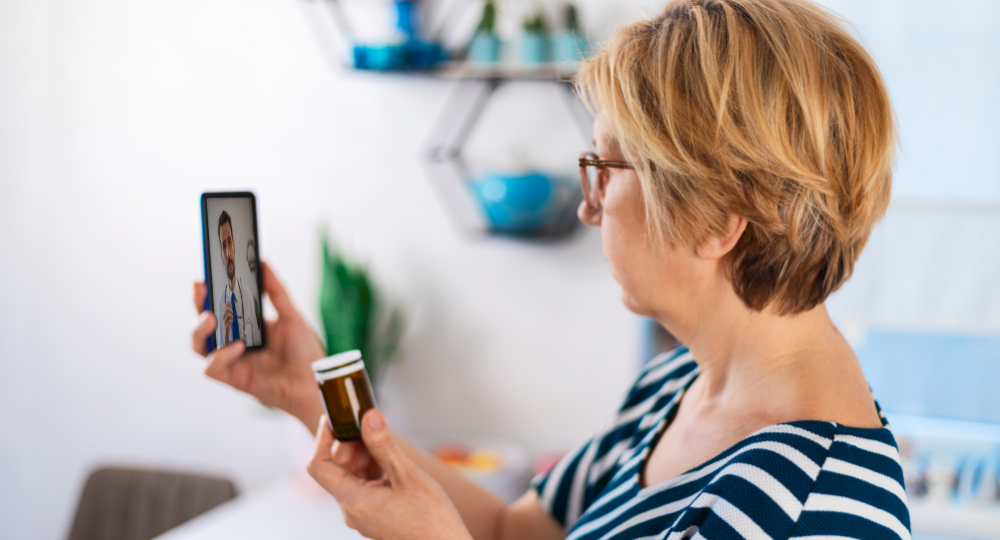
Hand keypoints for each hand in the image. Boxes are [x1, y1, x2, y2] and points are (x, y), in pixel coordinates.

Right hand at [191, 262, 325, 429]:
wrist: (316, 381)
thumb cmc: (304, 352)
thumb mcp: (291, 316)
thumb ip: (276, 291)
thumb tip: (263, 262)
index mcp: (244, 326)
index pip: (218, 306)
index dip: (206, 293)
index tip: (204, 277)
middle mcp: (233, 342)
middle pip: (203, 323)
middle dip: (198, 305)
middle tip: (200, 289)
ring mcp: (232, 361)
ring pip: (199, 346)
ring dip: (199, 330)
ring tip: (211, 318)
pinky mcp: (235, 379)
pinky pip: (213, 368)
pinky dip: (221, 356)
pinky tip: (237, 346)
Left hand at [308, 410, 472, 539]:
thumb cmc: (430, 517)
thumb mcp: (407, 475)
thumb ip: (383, 445)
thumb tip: (368, 417)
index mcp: (353, 501)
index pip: (319, 466)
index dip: (321, 439)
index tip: (332, 419)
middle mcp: (352, 509)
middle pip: (337, 468)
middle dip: (350, 444)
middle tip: (369, 424)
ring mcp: (363, 514)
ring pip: (352, 476)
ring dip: (364, 455)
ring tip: (385, 442)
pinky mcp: (374, 514)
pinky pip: (364, 486)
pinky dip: (373, 469)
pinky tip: (390, 461)